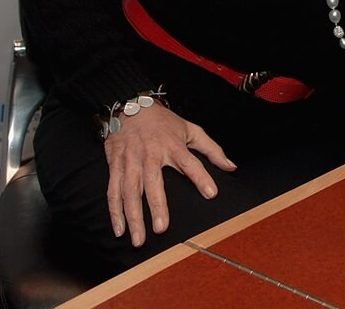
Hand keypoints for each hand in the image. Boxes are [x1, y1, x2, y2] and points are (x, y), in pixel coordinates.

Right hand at [102, 104, 235, 246]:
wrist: (131, 106)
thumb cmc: (163, 122)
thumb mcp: (191, 129)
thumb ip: (212, 149)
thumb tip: (231, 167)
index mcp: (173, 146)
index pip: (190, 163)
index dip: (201, 177)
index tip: (211, 193)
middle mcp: (151, 155)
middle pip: (153, 183)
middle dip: (157, 206)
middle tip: (161, 229)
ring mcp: (131, 161)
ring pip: (130, 191)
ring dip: (133, 216)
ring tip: (138, 239)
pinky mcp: (116, 166)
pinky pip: (113, 191)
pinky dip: (114, 211)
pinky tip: (120, 229)